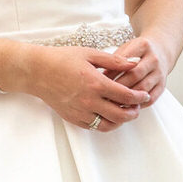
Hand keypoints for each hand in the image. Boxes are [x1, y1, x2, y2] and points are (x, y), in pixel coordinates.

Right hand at [19, 45, 149, 131]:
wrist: (38, 72)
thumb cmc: (63, 59)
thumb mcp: (90, 54)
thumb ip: (114, 60)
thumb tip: (135, 62)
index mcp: (96, 83)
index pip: (125, 96)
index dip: (139, 97)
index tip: (144, 95)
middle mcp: (89, 101)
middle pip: (120, 115)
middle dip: (133, 112)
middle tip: (138, 107)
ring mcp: (81, 112)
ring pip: (108, 125)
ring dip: (121, 121)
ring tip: (125, 112)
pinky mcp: (73, 119)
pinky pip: (94, 127)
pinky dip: (106, 124)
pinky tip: (109, 115)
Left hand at [107, 36, 166, 106]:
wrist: (161, 50)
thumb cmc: (138, 51)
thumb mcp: (126, 47)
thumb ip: (115, 59)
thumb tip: (100, 76)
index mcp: (143, 46)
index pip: (126, 61)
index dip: (112, 72)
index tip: (100, 81)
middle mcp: (154, 59)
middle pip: (135, 75)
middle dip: (118, 87)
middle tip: (104, 95)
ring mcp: (160, 73)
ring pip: (143, 89)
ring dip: (127, 98)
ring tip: (114, 103)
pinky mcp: (162, 85)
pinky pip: (151, 98)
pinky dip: (138, 104)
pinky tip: (127, 106)